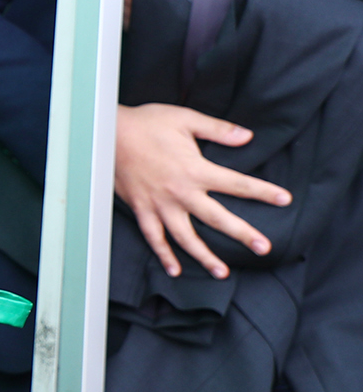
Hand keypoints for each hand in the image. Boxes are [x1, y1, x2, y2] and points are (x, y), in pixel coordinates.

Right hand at [115, 103, 290, 278]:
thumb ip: (218, 130)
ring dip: (205, 256)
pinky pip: (154, 238)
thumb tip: (247, 137)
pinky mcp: (141, 209)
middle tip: (264, 248)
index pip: (236, 184)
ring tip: (223, 272)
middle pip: (217, 219)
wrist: (107, 134)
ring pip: (186, 237)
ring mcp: (159, 205)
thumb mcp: (185, 119)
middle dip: (243, 234)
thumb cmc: (147, 123)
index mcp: (195, 170)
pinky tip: (175, 270)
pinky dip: (164, 255)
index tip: (284, 200)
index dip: (263, 192)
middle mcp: (180, 193)